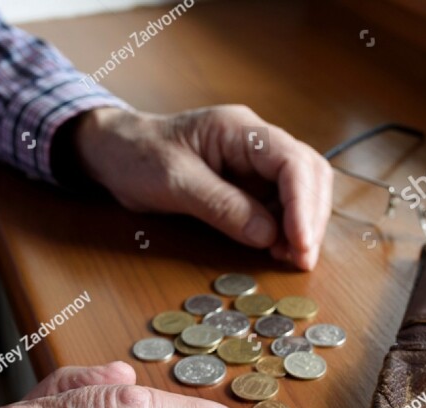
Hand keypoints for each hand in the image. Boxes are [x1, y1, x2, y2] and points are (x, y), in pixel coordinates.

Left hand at [69, 106, 332, 270]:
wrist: (114, 150)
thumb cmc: (137, 156)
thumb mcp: (174, 182)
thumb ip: (222, 206)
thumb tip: (268, 235)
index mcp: (239, 130)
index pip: (291, 161)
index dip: (303, 204)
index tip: (300, 243)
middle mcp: (256, 142)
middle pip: (309, 174)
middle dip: (311, 218)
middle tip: (302, 259)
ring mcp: (255, 163)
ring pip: (302, 190)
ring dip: (303, 225)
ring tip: (292, 259)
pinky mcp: (249, 185)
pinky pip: (281, 205)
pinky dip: (286, 229)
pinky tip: (278, 250)